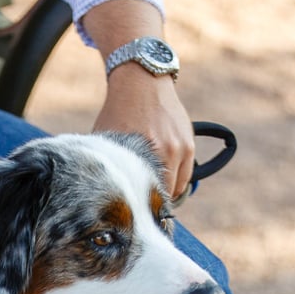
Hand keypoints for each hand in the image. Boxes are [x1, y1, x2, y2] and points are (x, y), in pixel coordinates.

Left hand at [93, 66, 194, 201]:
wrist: (142, 80)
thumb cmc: (118, 111)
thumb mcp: (107, 142)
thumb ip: (110, 168)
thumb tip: (104, 195)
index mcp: (145, 154)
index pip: (150, 197)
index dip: (141, 208)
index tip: (135, 213)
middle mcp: (168, 151)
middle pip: (165, 195)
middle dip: (154, 202)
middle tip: (143, 205)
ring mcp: (181, 147)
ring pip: (178, 187)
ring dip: (167, 191)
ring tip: (153, 188)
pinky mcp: (190, 142)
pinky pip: (186, 173)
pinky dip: (176, 177)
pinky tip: (163, 173)